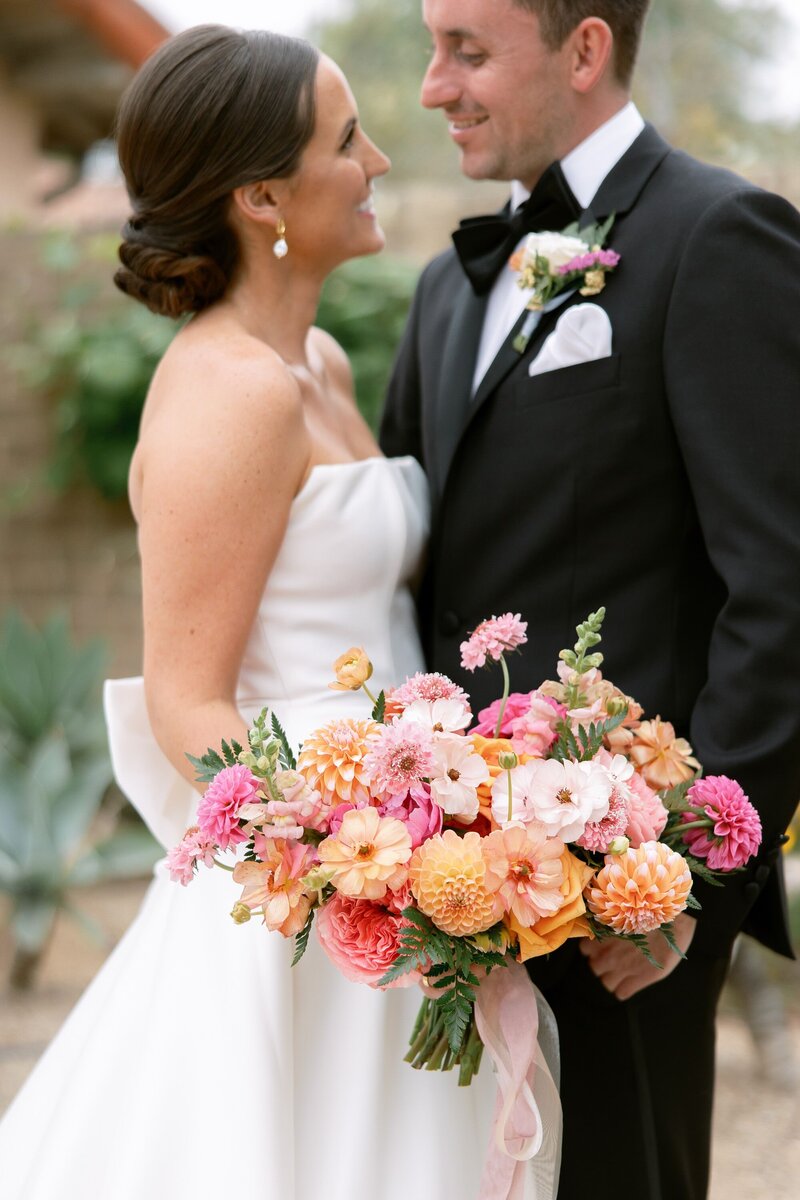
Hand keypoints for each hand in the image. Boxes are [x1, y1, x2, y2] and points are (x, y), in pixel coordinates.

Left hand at [579, 913, 695, 1000]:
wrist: (675, 920)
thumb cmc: (649, 913)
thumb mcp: (622, 915)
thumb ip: (607, 928)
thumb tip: (599, 934)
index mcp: (601, 935)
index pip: (585, 951)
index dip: (595, 950)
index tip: (604, 948)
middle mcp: (607, 953)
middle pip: (595, 968)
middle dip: (604, 964)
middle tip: (617, 958)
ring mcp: (622, 968)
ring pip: (606, 983)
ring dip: (613, 978)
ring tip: (626, 970)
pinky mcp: (640, 979)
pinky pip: (621, 993)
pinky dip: (625, 988)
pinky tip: (633, 979)